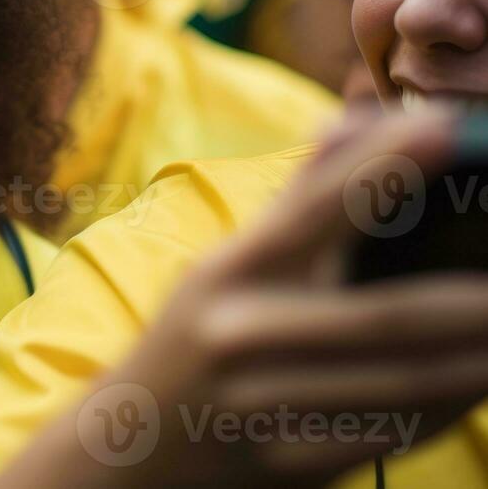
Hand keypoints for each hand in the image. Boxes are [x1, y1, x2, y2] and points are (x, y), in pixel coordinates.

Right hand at [73, 109, 487, 486]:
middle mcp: (239, 334)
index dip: (384, 166)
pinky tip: (473, 383)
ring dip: (475, 361)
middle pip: (384, 317)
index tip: (448, 127)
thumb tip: (344, 127)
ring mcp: (263, 406)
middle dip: (472, 300)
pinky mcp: (288, 463)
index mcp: (226, 272)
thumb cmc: (191, 337)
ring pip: (402, 385)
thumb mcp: (224, 268)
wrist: (129, 451)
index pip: (313, 209)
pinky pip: (391, 433)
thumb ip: (293, 202)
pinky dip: (445, 407)